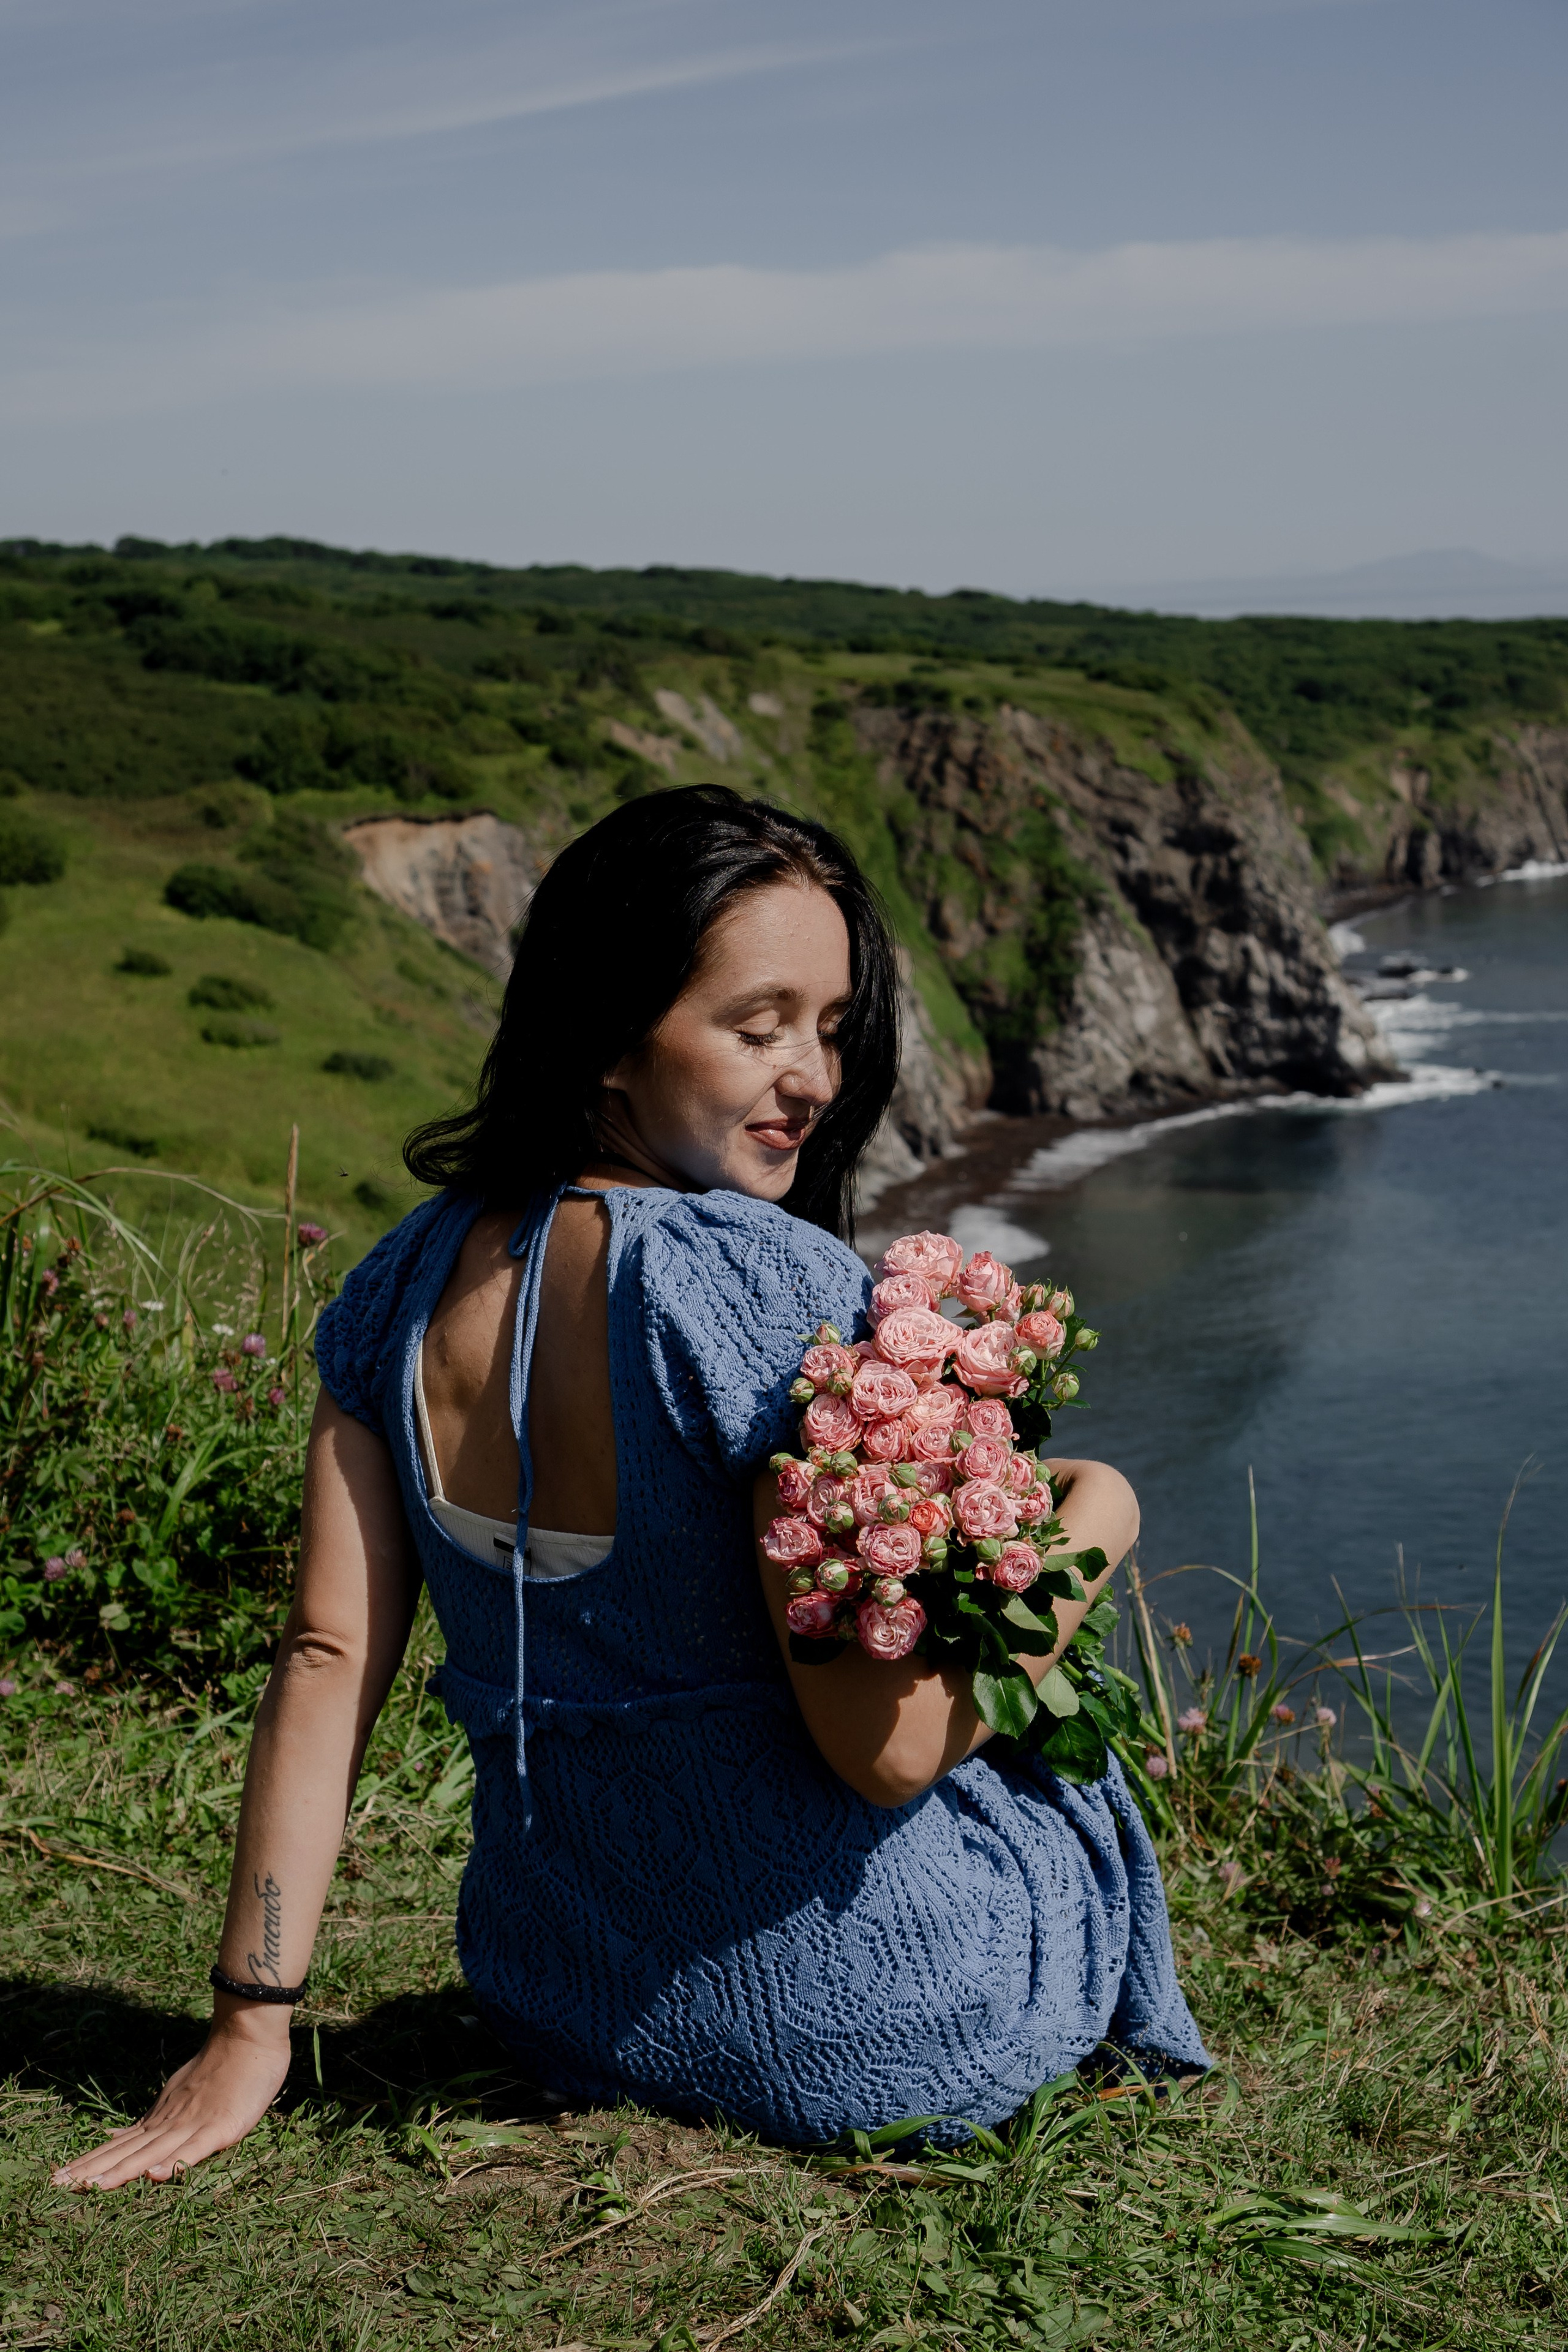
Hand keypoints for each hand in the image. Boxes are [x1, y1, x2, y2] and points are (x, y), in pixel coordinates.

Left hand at [51, 2005, 292, 2190]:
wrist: (247, 2034)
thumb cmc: (219, 2066)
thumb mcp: (176, 2093)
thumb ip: (150, 2121)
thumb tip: (113, 2135)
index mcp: (159, 2120)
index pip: (117, 2147)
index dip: (88, 2164)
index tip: (57, 2179)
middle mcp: (169, 2124)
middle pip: (125, 2153)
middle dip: (91, 2172)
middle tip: (56, 2187)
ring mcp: (194, 2125)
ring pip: (152, 2153)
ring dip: (121, 2171)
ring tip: (92, 2188)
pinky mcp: (222, 2127)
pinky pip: (195, 2148)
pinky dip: (175, 2163)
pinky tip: (155, 2175)